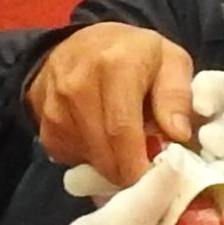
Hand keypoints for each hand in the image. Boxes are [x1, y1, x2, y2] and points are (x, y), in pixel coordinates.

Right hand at [30, 25, 199, 188]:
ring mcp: (54, 109)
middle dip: (131, 172)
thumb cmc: (135, 54)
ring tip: (130, 148)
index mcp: (114, 66)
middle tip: (151, 171)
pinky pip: (73, 159)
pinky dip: (94, 160)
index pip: (122, 130)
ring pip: (90, 160)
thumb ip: (177, 95)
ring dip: (114, 165)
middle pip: (105, 152)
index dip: (139, 164)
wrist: (82, 44)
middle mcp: (77, 87)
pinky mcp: (45, 128)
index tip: (157, 180)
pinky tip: (106, 141)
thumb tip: (178, 135)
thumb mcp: (170, 60)